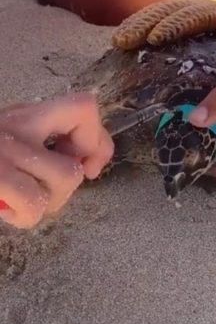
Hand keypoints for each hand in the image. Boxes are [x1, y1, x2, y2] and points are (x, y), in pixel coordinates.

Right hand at [0, 94, 113, 228]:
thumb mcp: (14, 141)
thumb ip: (49, 142)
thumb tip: (88, 161)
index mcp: (25, 114)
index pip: (85, 107)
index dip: (98, 140)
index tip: (88, 164)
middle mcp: (16, 124)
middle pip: (81, 152)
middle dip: (69, 184)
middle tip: (42, 188)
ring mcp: (4, 150)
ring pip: (66, 178)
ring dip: (48, 200)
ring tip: (20, 201)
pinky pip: (34, 204)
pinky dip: (25, 217)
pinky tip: (5, 211)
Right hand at [111, 0, 215, 59]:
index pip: (193, 16)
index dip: (174, 25)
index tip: (157, 39)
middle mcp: (199, 7)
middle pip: (169, 11)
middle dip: (147, 24)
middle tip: (127, 41)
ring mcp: (187, 10)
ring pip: (159, 12)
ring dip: (138, 24)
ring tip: (119, 41)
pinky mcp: (179, 18)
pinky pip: (156, 18)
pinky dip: (139, 25)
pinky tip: (123, 38)